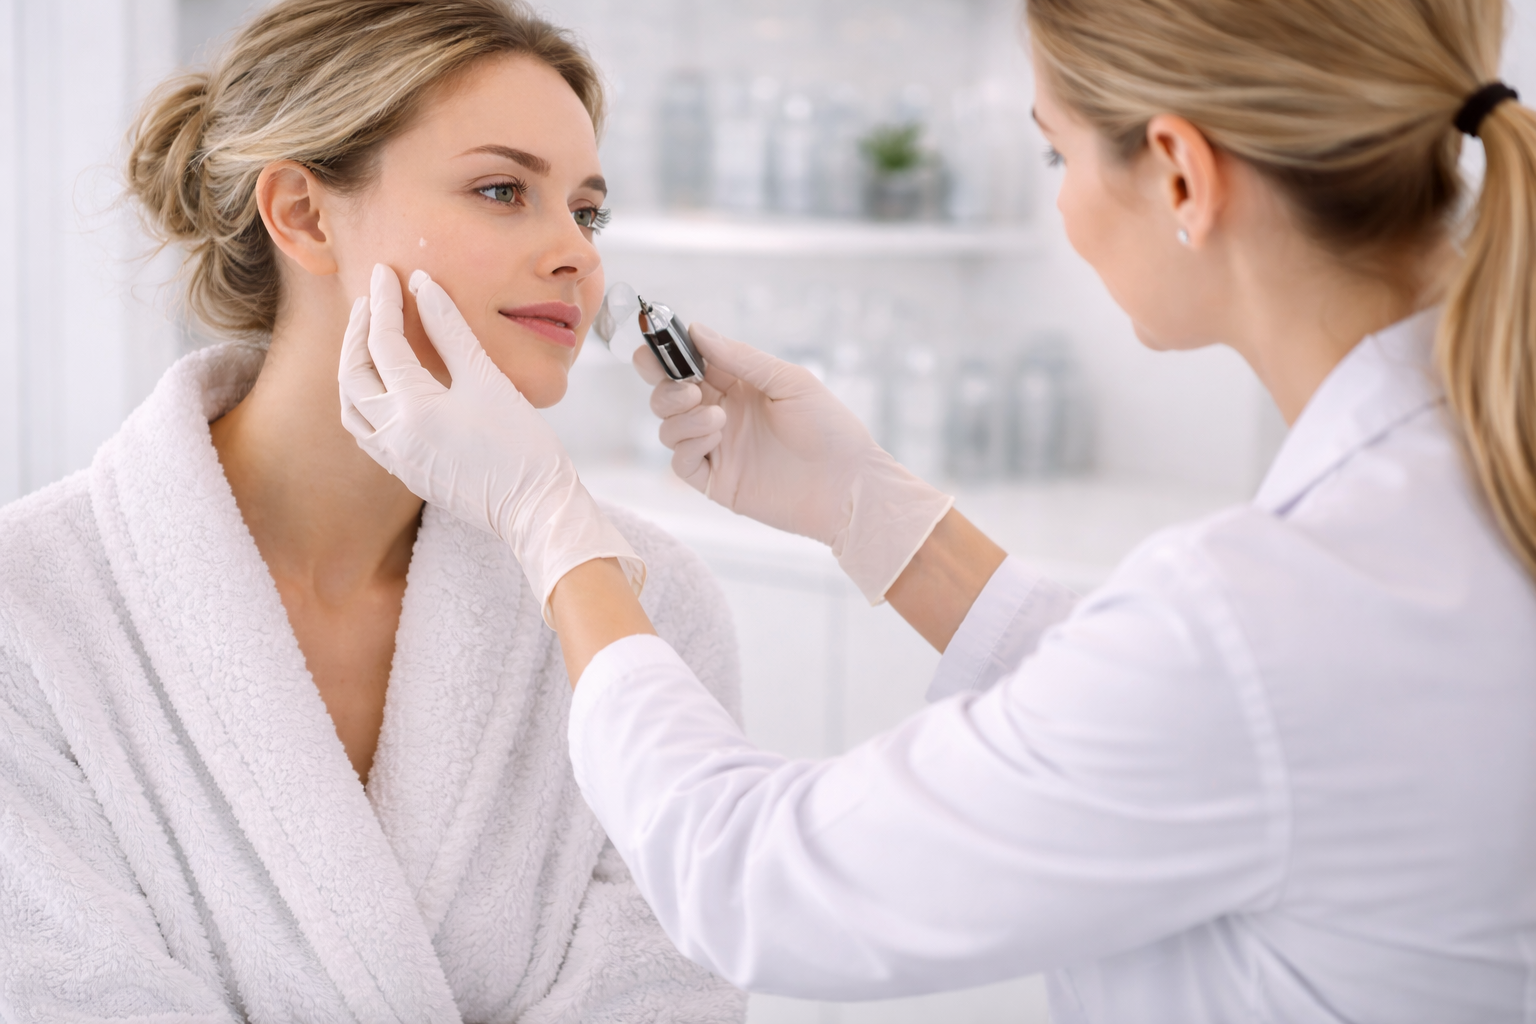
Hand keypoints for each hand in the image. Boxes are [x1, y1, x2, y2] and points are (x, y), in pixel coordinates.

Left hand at [339, 264, 643, 622]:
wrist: (536, 510)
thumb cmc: (521, 447)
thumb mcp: (488, 380)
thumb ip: (450, 331)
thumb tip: (424, 285)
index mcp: (412, 409)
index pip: (384, 343)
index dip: (385, 303)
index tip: (386, 273)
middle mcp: (393, 435)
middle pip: (354, 374)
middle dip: (358, 332)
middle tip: (371, 300)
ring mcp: (397, 458)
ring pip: (352, 407)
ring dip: (353, 368)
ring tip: (367, 338)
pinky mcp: (408, 472)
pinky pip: (367, 431)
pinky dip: (363, 400)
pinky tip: (381, 388)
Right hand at [636, 325, 951, 603]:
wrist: (848, 485)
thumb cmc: (830, 428)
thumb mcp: (790, 382)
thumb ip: (741, 358)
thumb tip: (696, 330)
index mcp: (738, 385)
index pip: (688, 364)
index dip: (666, 353)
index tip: (655, 343)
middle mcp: (722, 414)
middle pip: (667, 394)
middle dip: (663, 384)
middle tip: (685, 386)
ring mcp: (717, 448)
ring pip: (668, 426)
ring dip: (679, 415)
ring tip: (715, 415)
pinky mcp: (716, 481)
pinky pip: (680, 460)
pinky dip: (687, 443)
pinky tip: (714, 435)